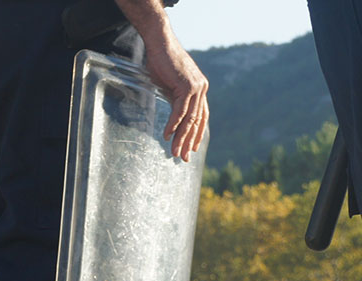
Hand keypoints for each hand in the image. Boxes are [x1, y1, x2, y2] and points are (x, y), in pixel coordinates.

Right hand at [113, 1, 207, 161]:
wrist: (160, 41)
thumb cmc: (162, 61)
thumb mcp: (171, 84)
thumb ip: (175, 98)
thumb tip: (173, 114)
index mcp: (200, 89)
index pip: (201, 117)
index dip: (197, 134)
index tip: (192, 149)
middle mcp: (202, 89)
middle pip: (197, 121)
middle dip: (189, 141)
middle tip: (182, 158)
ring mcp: (196, 87)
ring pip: (189, 119)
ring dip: (181, 137)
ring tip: (174, 152)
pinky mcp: (186, 85)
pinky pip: (180, 110)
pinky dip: (173, 124)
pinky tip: (167, 135)